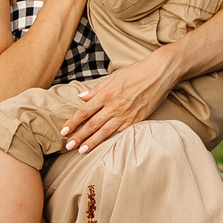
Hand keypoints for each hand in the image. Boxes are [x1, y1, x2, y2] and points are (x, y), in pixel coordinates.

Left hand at [57, 47, 177, 152]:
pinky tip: (104, 146)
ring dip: (92, 142)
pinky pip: (121, 131)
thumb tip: (82, 97)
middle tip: (68, 146)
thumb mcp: (113, 76)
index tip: (63, 131)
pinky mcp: (137, 119)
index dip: (72, 122)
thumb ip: (96, 89)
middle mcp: (114, 106)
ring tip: (82, 151)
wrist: (159, 73)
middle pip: (92, 124)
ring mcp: (126, 114)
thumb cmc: (136, 71)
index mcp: (106, 94)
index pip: (84, 112)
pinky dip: (111, 139)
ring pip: (105, 132)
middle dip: (79, 137)